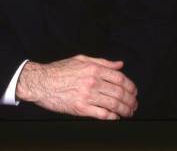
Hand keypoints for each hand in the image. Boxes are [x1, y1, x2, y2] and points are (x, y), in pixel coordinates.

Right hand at [16, 55, 137, 119]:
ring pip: (114, 104)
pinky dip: (112, 117)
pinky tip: (116, 117)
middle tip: (134, 104)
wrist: (42, 82)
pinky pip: (102, 115)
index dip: (130, 86)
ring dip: (125, 110)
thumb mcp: (81, 59)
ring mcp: (87, 95)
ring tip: (129, 112)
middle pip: (119, 92)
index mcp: (93, 68)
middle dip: (131, 100)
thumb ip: (102, 62)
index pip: (120, 78)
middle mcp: (92, 81)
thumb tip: (119, 64)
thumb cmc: (59, 70)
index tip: (134, 91)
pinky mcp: (81, 108)